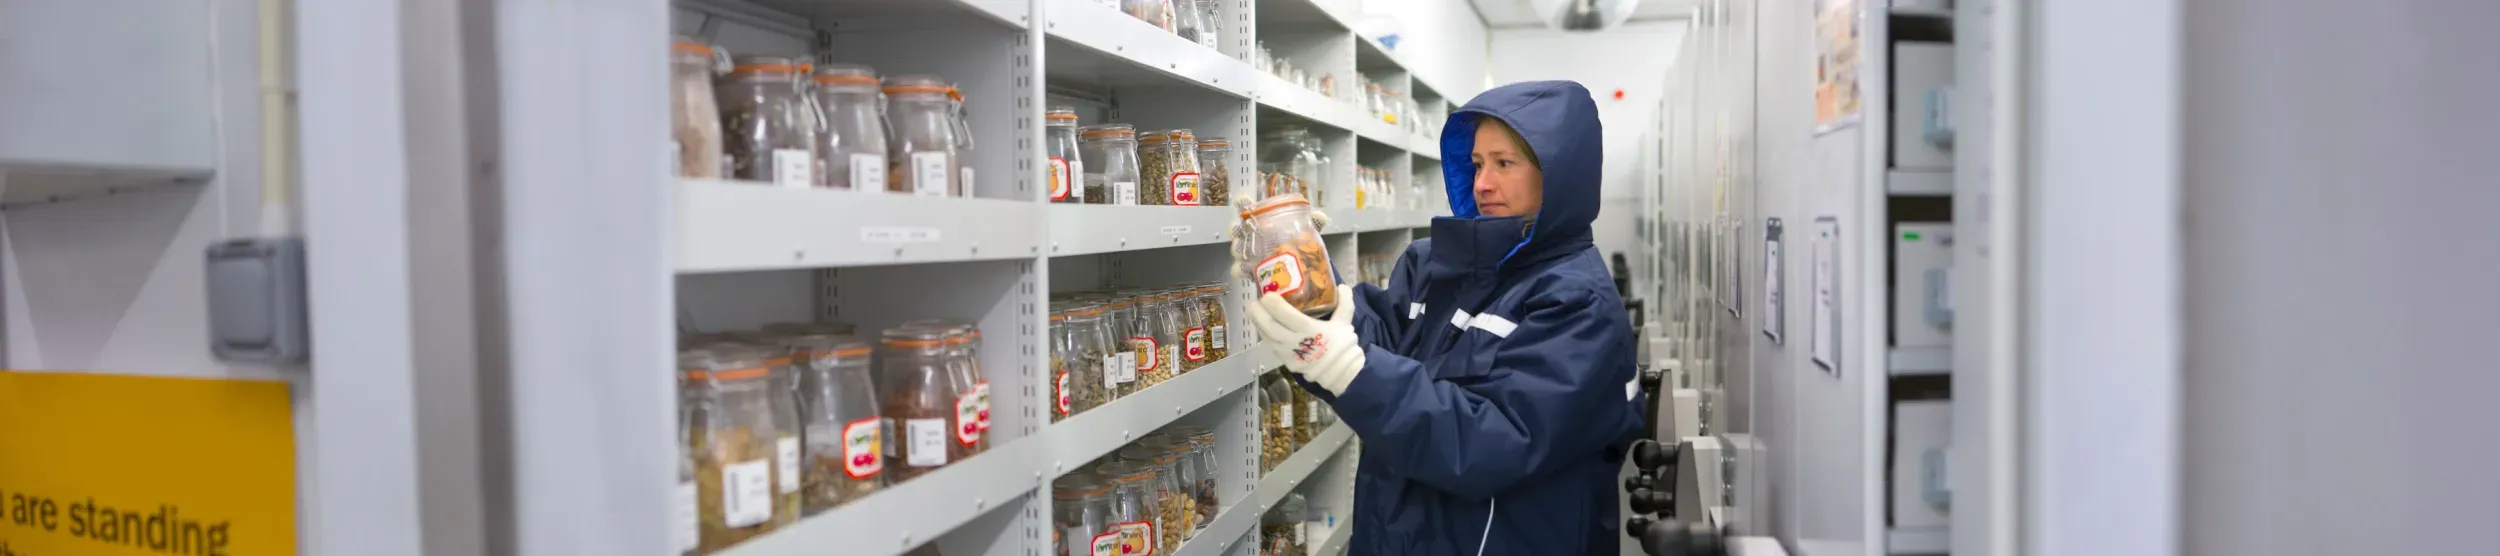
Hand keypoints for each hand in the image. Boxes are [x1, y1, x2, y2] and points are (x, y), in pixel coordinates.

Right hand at [1229, 194, 1329, 279]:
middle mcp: (1254, 235)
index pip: (1249, 208)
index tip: (1242, 200)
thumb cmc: (1298, 244)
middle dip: (1235, 228)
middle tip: (1239, 229)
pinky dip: (1240, 269)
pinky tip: (1244, 270)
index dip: (1242, 202)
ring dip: (1238, 249)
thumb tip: (1320, 216)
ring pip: (1237, 248)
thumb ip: (1312, 223)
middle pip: (1237, 228)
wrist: (1300, 269)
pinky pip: (1240, 269)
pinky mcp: (1251, 271)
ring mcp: (1250, 253)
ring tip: (1242, 251)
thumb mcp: (1307, 232)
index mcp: (1264, 221)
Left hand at [1248, 285, 1363, 394]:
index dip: (1274, 305)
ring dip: (1257, 323)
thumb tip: (1342, 285)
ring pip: (1267, 338)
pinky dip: (1264, 335)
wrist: (1341, 372)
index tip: (1266, 295)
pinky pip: (1271, 346)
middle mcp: (1296, 342)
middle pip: (1271, 328)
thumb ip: (1344, 302)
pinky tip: (1261, 325)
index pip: (1288, 317)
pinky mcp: (1286, 362)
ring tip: (1252, 310)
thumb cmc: (1342, 345)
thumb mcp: (1345, 321)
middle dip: (1258, 314)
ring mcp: (1289, 354)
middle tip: (1252, 301)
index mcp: (1311, 330)